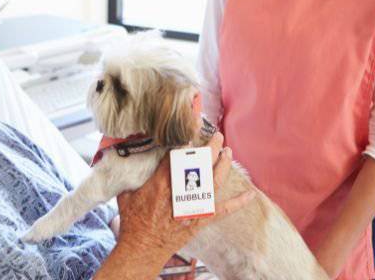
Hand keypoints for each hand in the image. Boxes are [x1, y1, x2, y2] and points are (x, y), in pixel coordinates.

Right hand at [115, 132, 254, 259]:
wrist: (142, 249)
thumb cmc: (133, 222)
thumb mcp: (126, 194)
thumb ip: (130, 176)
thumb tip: (124, 157)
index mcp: (161, 183)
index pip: (178, 155)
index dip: (188, 138)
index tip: (194, 124)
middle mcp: (180, 193)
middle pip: (201, 165)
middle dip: (211, 148)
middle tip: (218, 136)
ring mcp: (193, 206)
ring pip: (214, 182)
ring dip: (223, 165)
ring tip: (228, 152)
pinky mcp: (200, 219)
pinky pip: (224, 210)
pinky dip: (238, 202)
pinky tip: (250, 195)